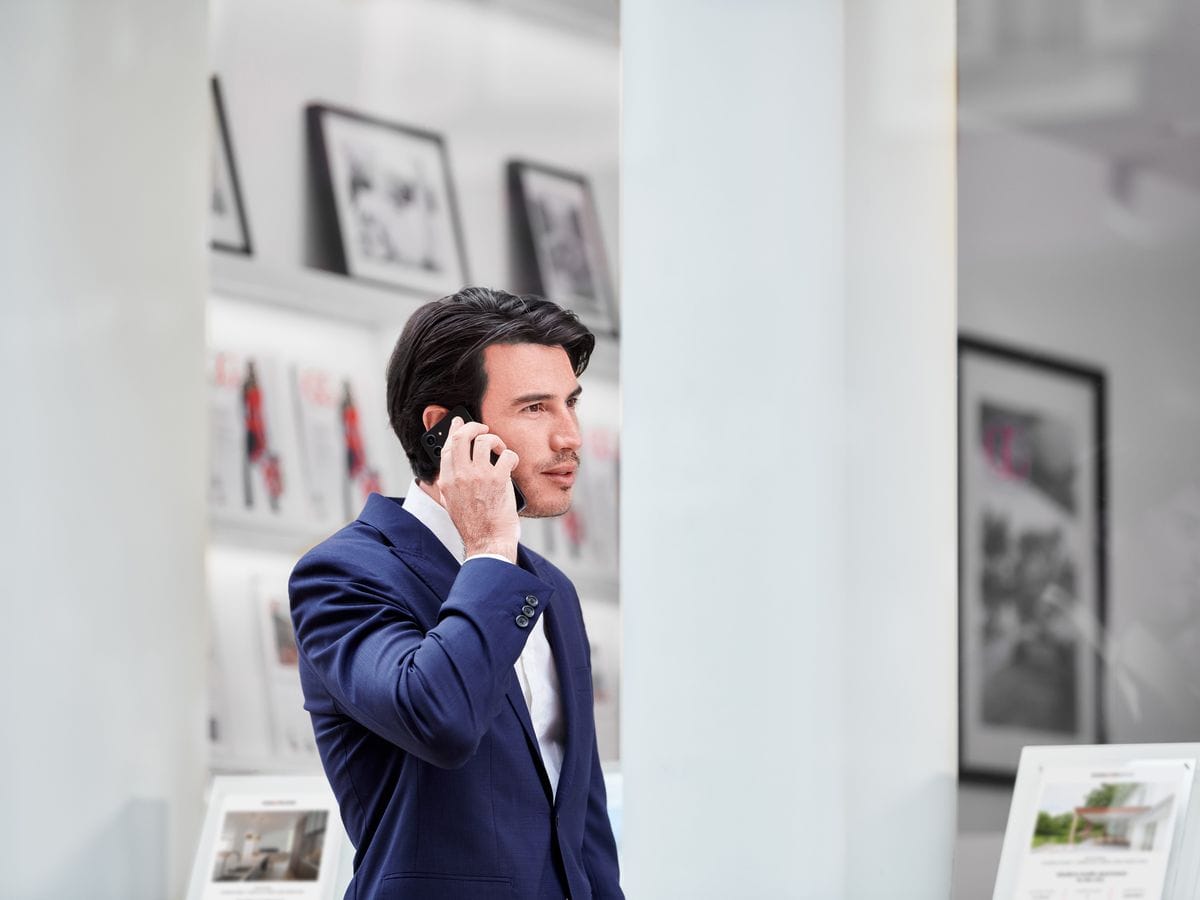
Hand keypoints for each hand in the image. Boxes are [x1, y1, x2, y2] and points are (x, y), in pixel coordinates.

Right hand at [435, 417, 519, 562]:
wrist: (487, 542)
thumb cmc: (473, 527)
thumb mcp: (451, 505)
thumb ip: (447, 487)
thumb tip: (444, 475)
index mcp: (447, 481)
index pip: (447, 446)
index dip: (454, 430)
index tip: (458, 422)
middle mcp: (460, 475)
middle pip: (462, 436)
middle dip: (474, 427)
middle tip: (484, 430)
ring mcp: (479, 476)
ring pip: (485, 441)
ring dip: (496, 441)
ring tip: (500, 451)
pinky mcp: (499, 480)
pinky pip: (507, 455)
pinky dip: (511, 456)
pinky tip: (511, 465)